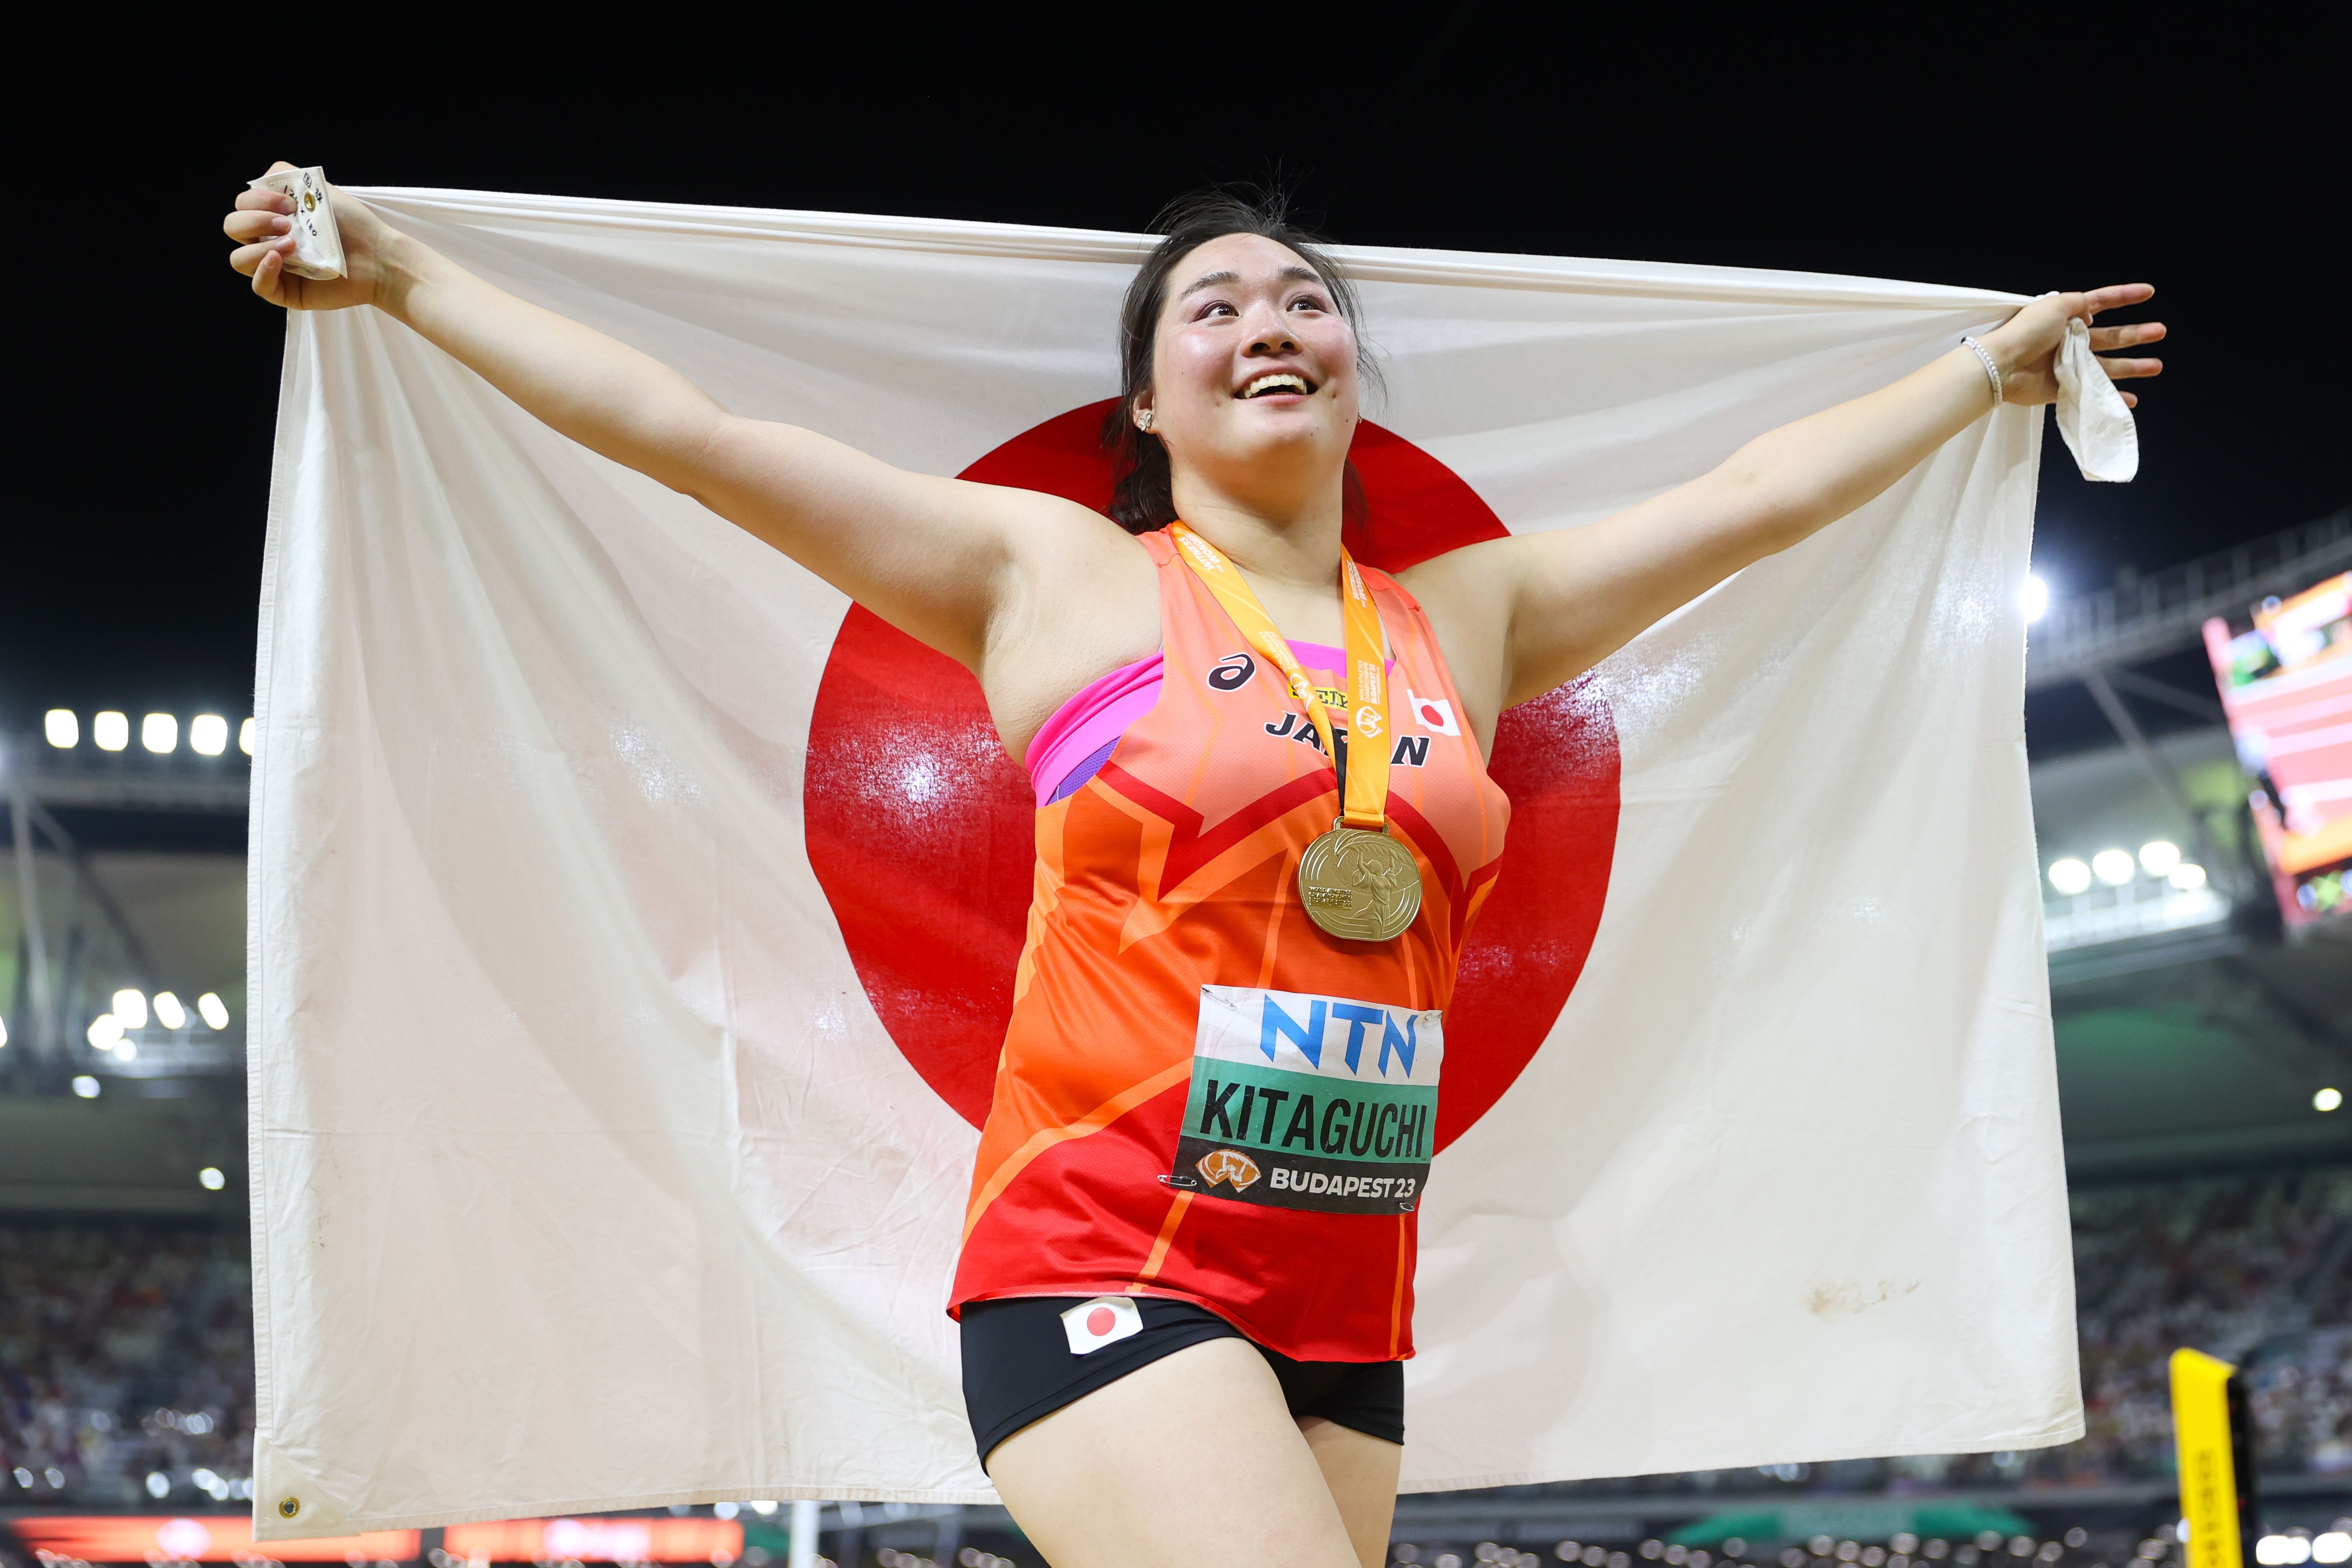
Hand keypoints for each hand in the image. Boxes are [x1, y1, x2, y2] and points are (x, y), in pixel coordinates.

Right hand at [223, 161, 393, 310]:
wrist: (379, 256)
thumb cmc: (352, 224)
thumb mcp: (317, 189)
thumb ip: (285, 176)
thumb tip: (261, 180)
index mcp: (273, 217)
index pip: (242, 205)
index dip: (257, 200)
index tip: (290, 203)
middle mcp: (270, 241)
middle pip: (233, 227)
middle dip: (255, 220)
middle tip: (288, 224)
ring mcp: (277, 269)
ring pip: (238, 259)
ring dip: (259, 247)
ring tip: (292, 245)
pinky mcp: (288, 293)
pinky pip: (259, 286)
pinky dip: (264, 271)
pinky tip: (280, 260)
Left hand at [1980, 285, 2164, 407]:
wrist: (2002, 365)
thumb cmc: (2025, 332)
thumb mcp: (2053, 305)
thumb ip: (2076, 304)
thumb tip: (2091, 313)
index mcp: (2066, 317)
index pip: (2101, 303)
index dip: (2124, 296)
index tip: (2148, 292)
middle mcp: (2069, 340)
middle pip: (2111, 336)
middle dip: (2136, 334)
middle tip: (2161, 331)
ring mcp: (2068, 365)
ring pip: (2107, 365)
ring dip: (2133, 366)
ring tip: (2156, 365)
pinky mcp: (2062, 388)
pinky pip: (2092, 391)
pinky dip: (2111, 395)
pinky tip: (2131, 398)